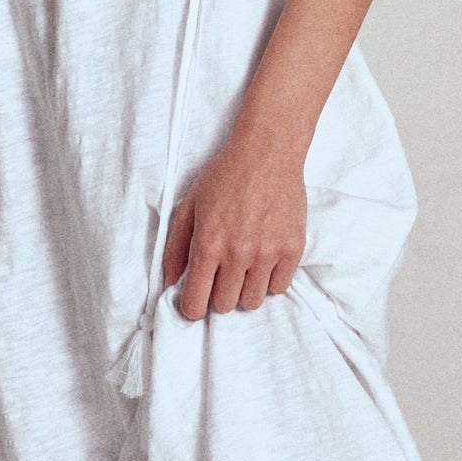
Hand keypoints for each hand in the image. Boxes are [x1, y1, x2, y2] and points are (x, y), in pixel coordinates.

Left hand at [161, 126, 308, 320]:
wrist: (267, 153)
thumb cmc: (226, 176)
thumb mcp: (190, 207)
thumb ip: (176, 248)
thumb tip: (169, 283)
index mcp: (208, 244)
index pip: (196, 302)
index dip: (192, 307)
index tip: (195, 300)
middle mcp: (238, 253)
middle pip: (224, 305)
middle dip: (218, 294)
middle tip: (221, 274)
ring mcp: (268, 253)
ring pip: (252, 301)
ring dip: (244, 289)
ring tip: (243, 267)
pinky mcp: (292, 249)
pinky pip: (279, 287)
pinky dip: (269, 279)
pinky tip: (263, 260)